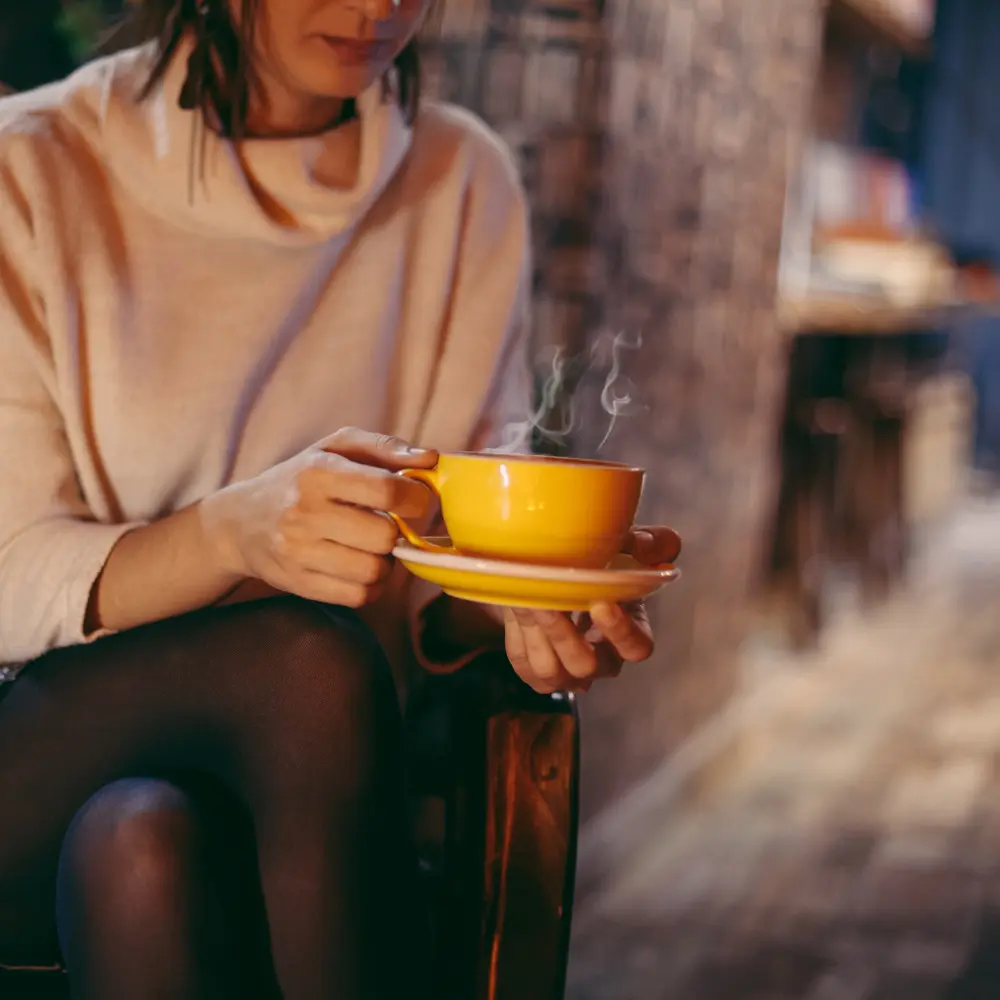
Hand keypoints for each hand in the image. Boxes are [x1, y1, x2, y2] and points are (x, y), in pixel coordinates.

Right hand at [201, 428, 435, 607]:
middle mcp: (304, 512)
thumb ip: (385, 448)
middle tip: (387, 525)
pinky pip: (358, 596)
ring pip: (374, 570)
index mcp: (318, 472)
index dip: (416, 498)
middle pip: (384, 536)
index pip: (386, 490)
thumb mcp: (335, 448)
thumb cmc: (300, 479)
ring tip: (371, 548)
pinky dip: (369, 586)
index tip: (416, 500)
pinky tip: (359, 568)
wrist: (240, 523)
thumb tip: (430, 459)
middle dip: (396, 533)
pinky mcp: (298, 583)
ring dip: (384, 562)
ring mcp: (298, 552)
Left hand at [503, 525, 680, 693]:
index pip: (637, 648)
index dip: (620, 631)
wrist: (551, 569)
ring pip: (551, 671)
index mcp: (631, 629)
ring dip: (536, 634)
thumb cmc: (597, 561)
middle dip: (563, 634)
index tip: (600, 603)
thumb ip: (648, 542)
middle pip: (587, 665)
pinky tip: (518, 608)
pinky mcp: (537, 670)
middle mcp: (602, 658)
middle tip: (546, 601)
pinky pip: (525, 667)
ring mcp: (569, 671)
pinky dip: (518, 639)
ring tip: (525, 600)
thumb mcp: (625, 544)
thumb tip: (646, 547)